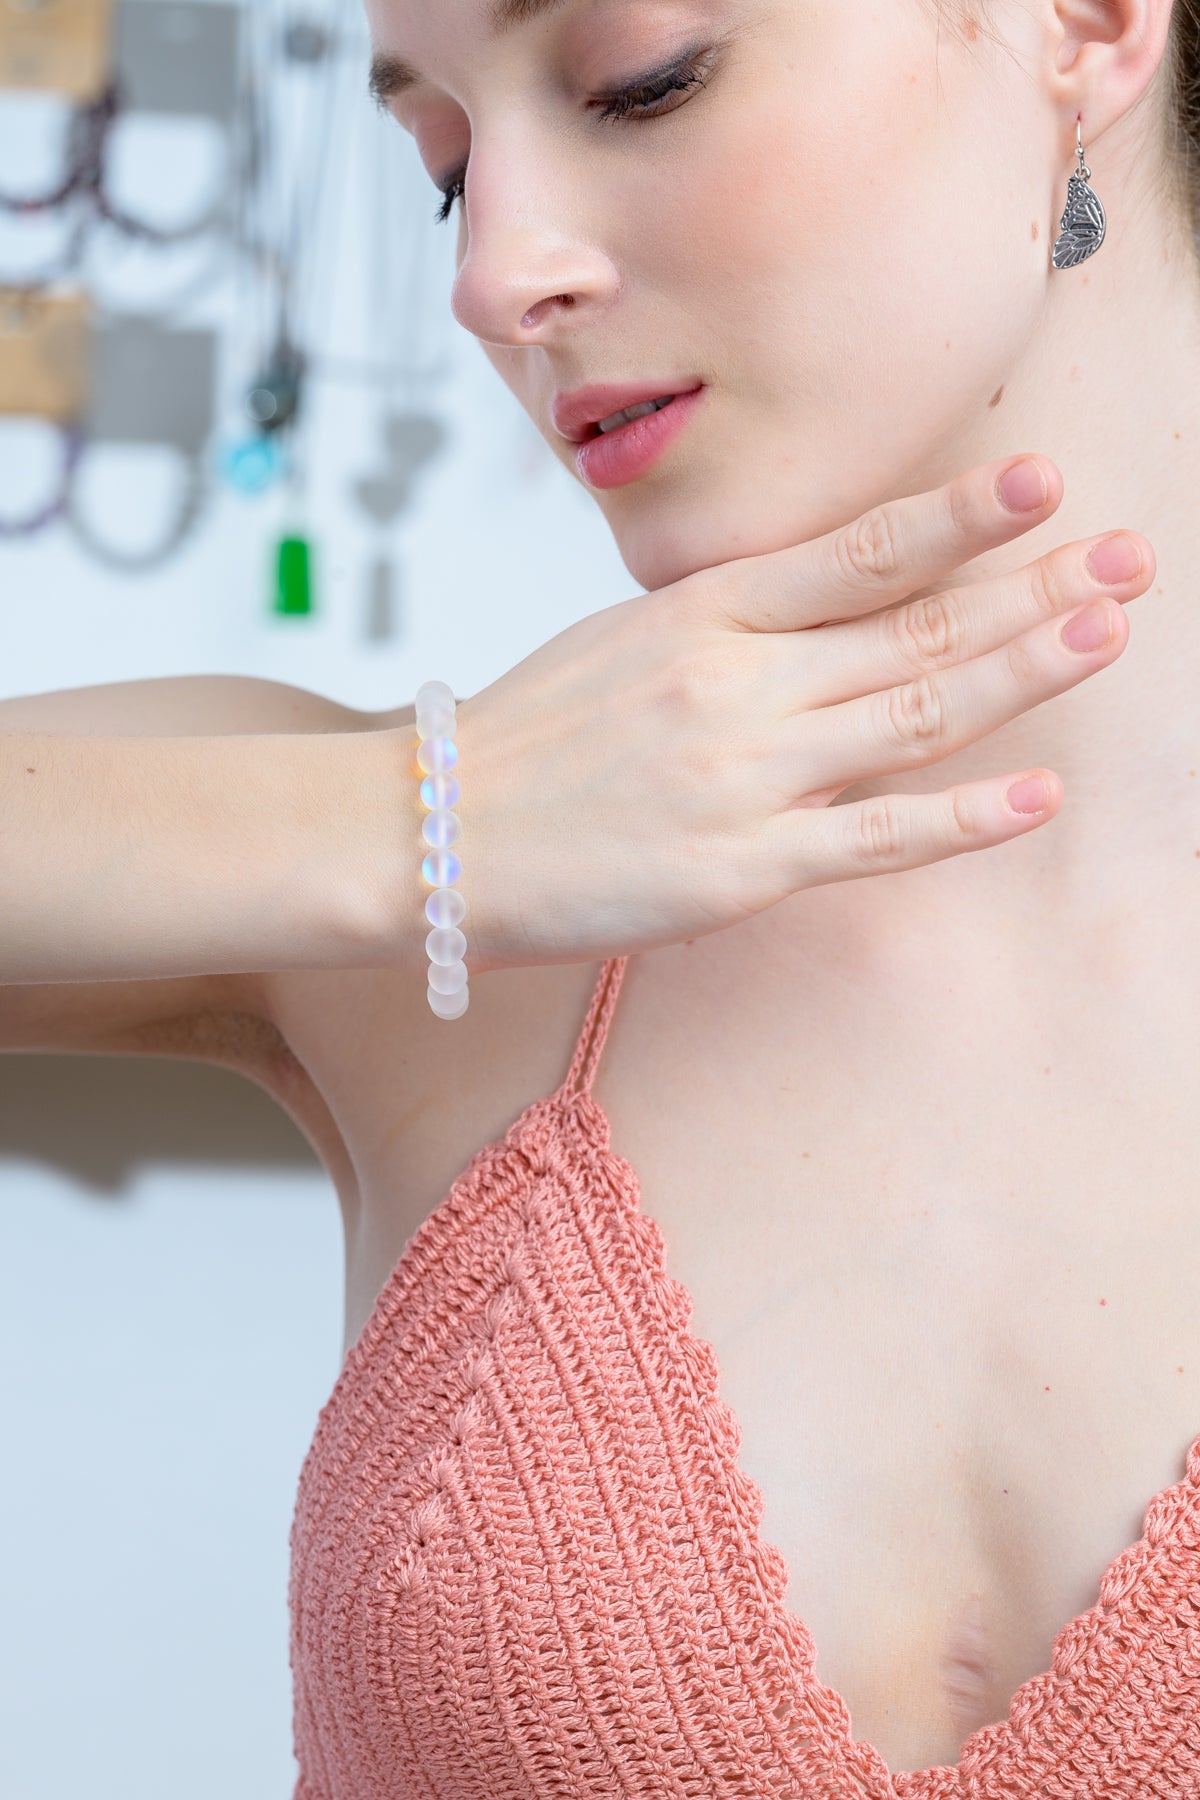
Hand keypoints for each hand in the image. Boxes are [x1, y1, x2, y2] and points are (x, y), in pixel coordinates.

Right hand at [452, 454, 1153, 971]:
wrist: (434, 830)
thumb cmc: (526, 739)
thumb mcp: (622, 643)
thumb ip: (727, 625)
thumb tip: (822, 606)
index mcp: (703, 612)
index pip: (858, 551)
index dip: (962, 516)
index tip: (1045, 483)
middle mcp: (738, 679)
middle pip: (915, 625)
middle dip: (1034, 588)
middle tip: (1132, 557)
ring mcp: (746, 773)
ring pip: (914, 713)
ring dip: (1024, 671)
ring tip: (1110, 633)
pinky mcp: (742, 866)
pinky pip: (875, 838)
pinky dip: (962, 817)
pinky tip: (1037, 795)